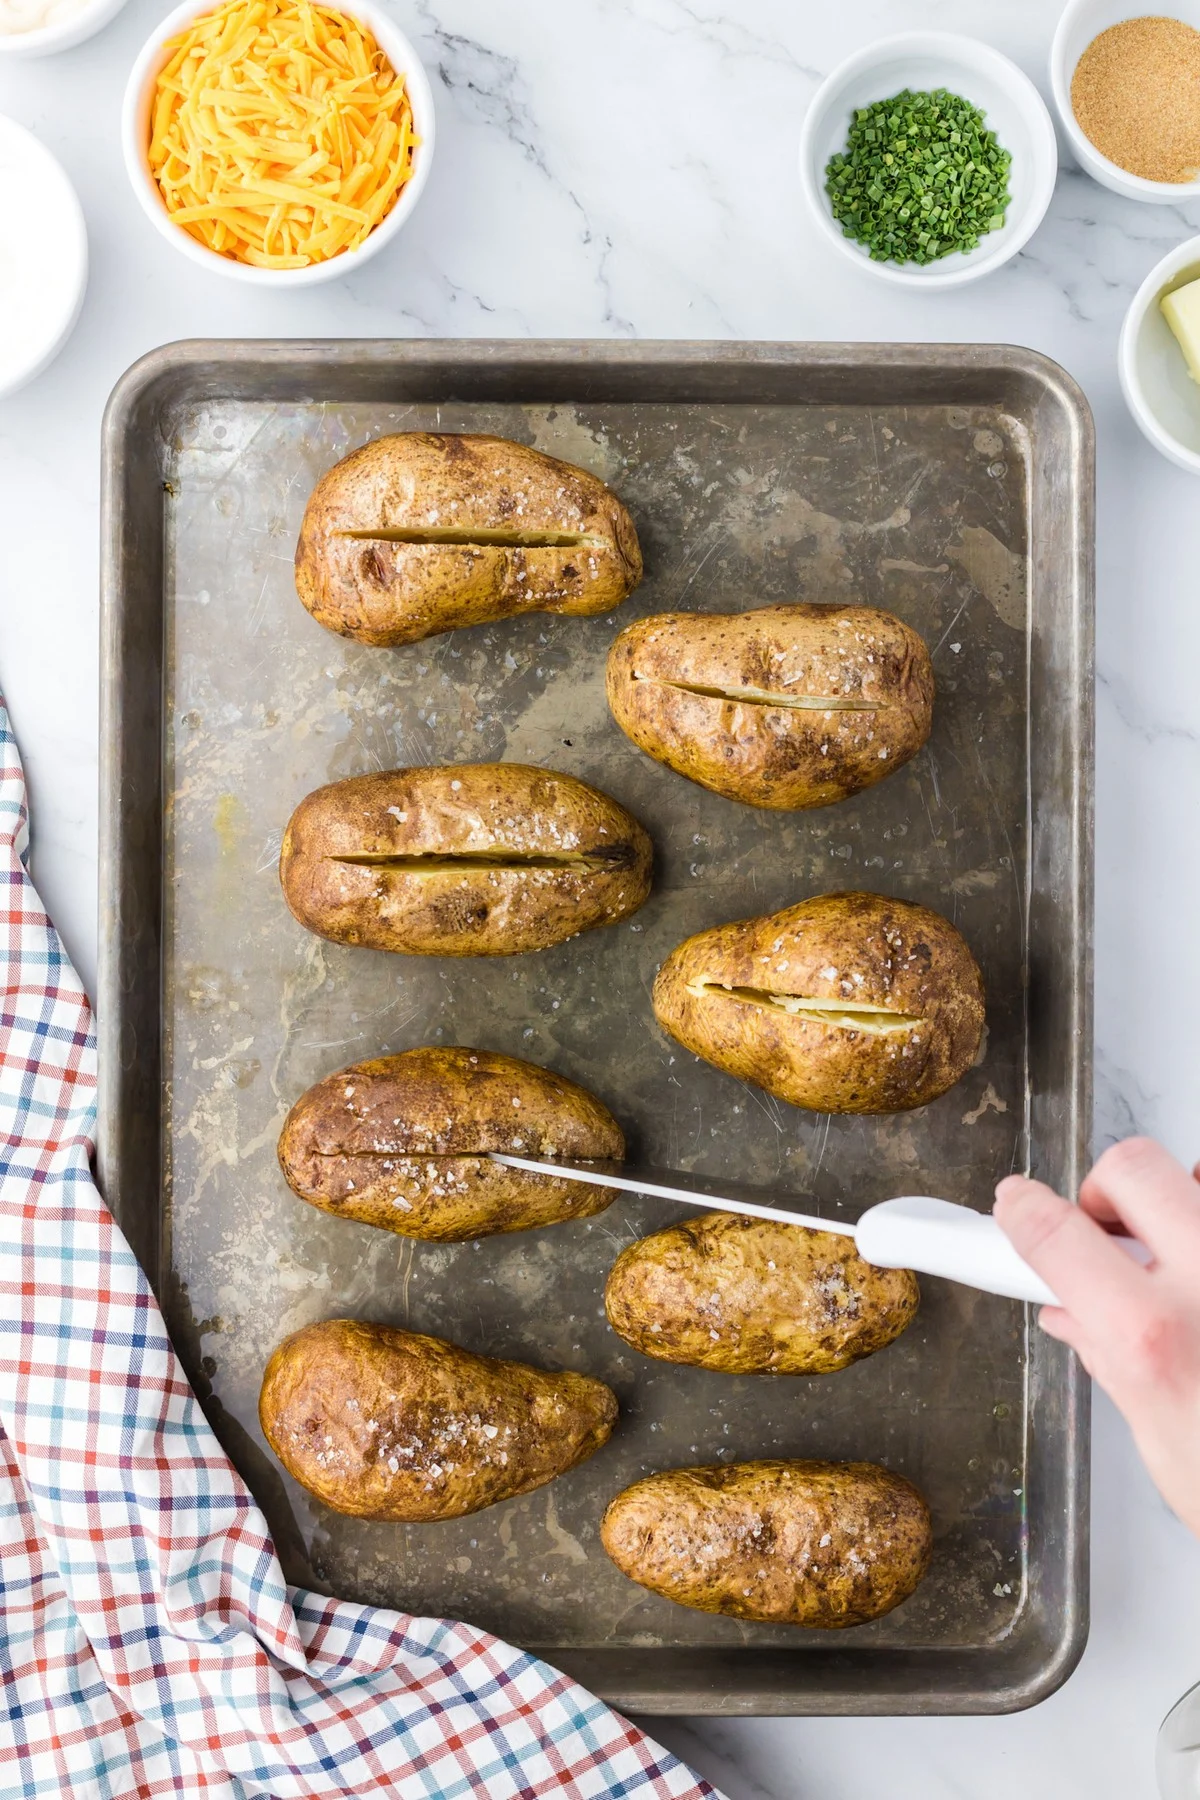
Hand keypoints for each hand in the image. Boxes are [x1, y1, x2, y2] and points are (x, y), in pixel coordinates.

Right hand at [994, 1138, 1199, 1537]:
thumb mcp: (1163, 1444)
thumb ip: (1114, 1364)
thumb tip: (1075, 1316)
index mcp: (1156, 1338)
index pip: (1059, 1234)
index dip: (1024, 1211)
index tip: (1017, 1204)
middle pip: (1135, 1167)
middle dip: (1109, 1190)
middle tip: (1111, 1233)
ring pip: (1199, 1181)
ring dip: (1181, 1211)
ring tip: (1186, 1271)